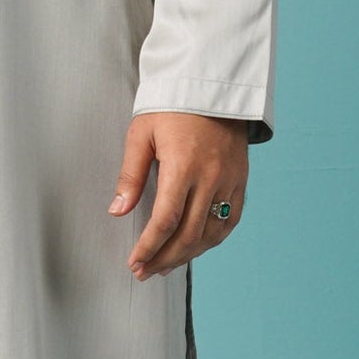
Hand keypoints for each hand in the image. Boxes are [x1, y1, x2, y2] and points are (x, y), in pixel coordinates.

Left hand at [110, 112, 248, 279]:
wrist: (212, 87)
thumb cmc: (171, 107)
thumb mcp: (141, 134)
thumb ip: (131, 175)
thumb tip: (117, 211)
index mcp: (183, 166)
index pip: (166, 220)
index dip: (149, 247)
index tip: (134, 263)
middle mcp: (211, 178)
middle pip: (189, 235)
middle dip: (164, 259)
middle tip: (143, 272)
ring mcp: (230, 182)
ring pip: (211, 234)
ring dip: (187, 256)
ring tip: (164, 265)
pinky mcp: (241, 182)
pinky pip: (229, 222)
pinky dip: (211, 241)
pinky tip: (193, 248)